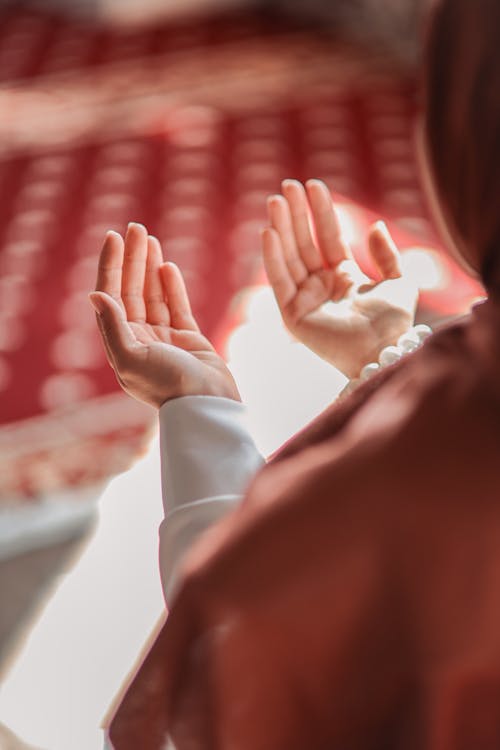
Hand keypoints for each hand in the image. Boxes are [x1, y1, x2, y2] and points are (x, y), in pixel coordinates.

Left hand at [89, 223, 239, 407]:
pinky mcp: (188, 338)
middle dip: (132, 259)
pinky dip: (172, 285)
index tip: (112, 237)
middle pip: (131, 290)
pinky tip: (167, 266)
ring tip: (149, 237)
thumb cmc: (168, 385)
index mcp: (121, 344)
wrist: (206, 405)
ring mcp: (164, 338)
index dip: (110, 266)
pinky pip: (177, 306)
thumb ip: (113, 326)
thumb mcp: (131, 358)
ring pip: (154, 294)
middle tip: (135, 227)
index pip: (110, 296)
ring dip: (150, 266)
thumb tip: (95, 294)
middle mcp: (139, 339)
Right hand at [262, 179, 417, 377]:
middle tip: (287, 186)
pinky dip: (273, 257)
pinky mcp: (293, 315)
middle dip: (296, 214)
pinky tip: (269, 232)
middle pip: (304, 243)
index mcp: (344, 278)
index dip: (320, 212)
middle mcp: (321, 287)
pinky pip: (280, 281)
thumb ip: (387, 255)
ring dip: (282, 228)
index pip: (327, 238)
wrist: (382, 351)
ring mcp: (305, 300)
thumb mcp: (399, 282)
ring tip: (275, 200)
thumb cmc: (393, 323)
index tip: (313, 185)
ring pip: (289, 258)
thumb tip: (376, 226)